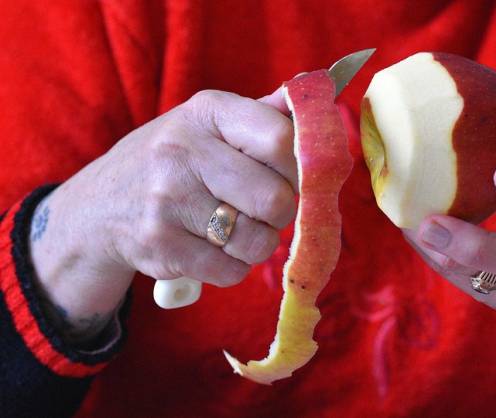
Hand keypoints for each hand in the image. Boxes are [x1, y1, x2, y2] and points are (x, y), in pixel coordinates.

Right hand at [29, 89, 295, 345]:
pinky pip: (232, 270)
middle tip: (263, 209)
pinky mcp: (160, 245)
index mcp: (207, 112)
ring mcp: (167, 200)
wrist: (100, 207)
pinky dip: (233, 267)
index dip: (300, 166)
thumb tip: (317, 103)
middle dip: (280, 212)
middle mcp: (183, 151)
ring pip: (257, 240)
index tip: (291, 177)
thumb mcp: (210, 126)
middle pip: (275, 198)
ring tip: (237, 229)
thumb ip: (264, 117)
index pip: (281, 138)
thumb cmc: (175, 163)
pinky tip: (213, 249)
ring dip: (258, 243)